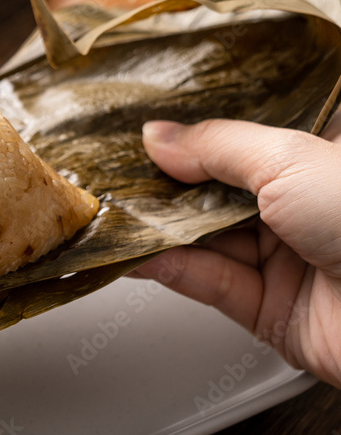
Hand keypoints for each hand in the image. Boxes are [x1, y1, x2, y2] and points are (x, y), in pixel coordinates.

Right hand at [132, 119, 340, 387]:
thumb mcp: (291, 160)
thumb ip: (216, 147)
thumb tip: (160, 137)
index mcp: (322, 154)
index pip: (245, 135)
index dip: (195, 130)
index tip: (146, 127)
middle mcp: (304, 204)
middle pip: (216, 188)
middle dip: (166, 183)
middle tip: (117, 173)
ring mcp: (289, 256)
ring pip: (206, 237)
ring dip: (159, 229)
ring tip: (115, 214)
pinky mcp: (271, 307)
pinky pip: (209, 281)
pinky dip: (170, 268)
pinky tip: (139, 254)